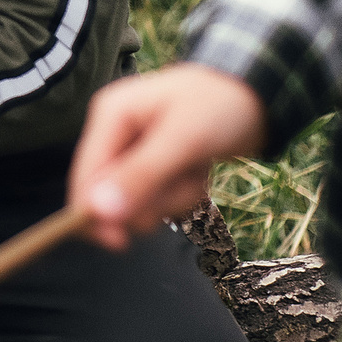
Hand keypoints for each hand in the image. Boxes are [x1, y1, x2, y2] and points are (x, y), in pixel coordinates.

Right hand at [69, 62, 268, 249]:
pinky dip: (185, 193)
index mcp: (111, 116)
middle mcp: (118, 134)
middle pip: (113, 195)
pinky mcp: (157, 166)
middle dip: (155, 197)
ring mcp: (137, 152)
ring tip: (196, 168)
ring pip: (141, 202)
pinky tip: (199, 169)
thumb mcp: (183, 139)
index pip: (85, 176)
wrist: (256, 98)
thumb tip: (99, 211)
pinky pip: (161, 199)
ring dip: (175, 196)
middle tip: (184, 176)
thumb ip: (141, 175)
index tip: (119, 244)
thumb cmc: (220, 105)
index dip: (94, 213)